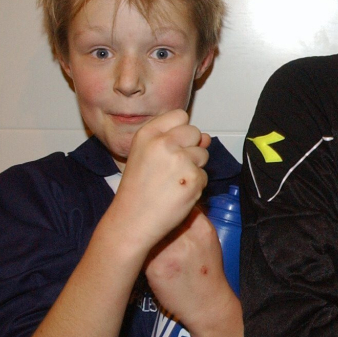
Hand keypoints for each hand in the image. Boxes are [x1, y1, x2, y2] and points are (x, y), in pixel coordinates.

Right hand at [111, 109, 210, 250]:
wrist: (132, 221)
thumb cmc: (138, 191)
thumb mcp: (147, 157)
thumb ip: (175, 142)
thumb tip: (205, 138)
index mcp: (147, 134)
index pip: (179, 115)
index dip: (180, 131)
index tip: (172, 146)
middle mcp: (163, 143)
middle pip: (195, 132)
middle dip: (191, 148)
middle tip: (172, 168)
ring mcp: (180, 160)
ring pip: (203, 155)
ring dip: (194, 168)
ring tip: (173, 182)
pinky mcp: (193, 178)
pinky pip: (205, 175)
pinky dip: (195, 186)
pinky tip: (178, 194)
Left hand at [145, 208, 233, 332]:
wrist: (207, 303)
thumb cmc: (207, 270)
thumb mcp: (208, 240)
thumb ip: (193, 223)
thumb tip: (171, 208)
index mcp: (202, 228)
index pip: (179, 205)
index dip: (166, 206)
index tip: (160, 210)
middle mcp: (187, 237)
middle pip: (161, 216)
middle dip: (153, 218)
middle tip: (144, 220)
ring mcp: (170, 252)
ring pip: (148, 231)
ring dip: (143, 232)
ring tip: (139, 236)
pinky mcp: (156, 268)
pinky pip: (141, 250)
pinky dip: (138, 249)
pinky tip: (138, 252)